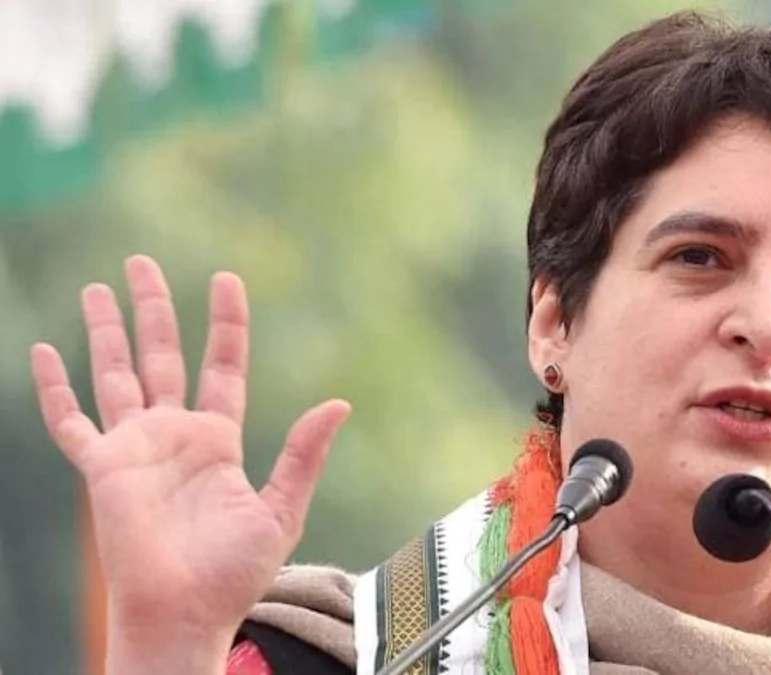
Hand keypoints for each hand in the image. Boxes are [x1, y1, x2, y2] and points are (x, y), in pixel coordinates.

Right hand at [30, 255, 349, 650]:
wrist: (185, 612)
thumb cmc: (234, 573)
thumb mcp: (282, 510)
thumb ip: (304, 455)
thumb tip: (339, 403)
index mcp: (219, 440)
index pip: (221, 366)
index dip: (224, 322)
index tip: (226, 278)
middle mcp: (174, 435)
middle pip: (162, 355)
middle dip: (153, 309)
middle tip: (142, 263)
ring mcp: (135, 448)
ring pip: (115, 374)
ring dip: (106, 332)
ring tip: (99, 286)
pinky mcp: (101, 469)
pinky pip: (70, 422)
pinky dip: (55, 388)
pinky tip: (45, 351)